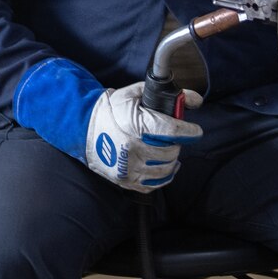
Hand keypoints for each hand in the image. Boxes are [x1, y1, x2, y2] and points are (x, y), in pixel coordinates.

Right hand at [83, 81, 202, 189]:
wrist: (82, 128)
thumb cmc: (110, 110)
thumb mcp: (134, 94)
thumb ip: (165, 95)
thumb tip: (194, 99)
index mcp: (135, 125)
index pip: (172, 130)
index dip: (189, 131)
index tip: (195, 131)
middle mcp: (132, 148)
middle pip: (170, 151)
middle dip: (177, 144)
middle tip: (174, 138)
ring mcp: (128, 167)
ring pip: (165, 169)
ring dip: (172, 159)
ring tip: (168, 150)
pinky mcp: (125, 179)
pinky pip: (155, 184)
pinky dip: (164, 176)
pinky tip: (164, 166)